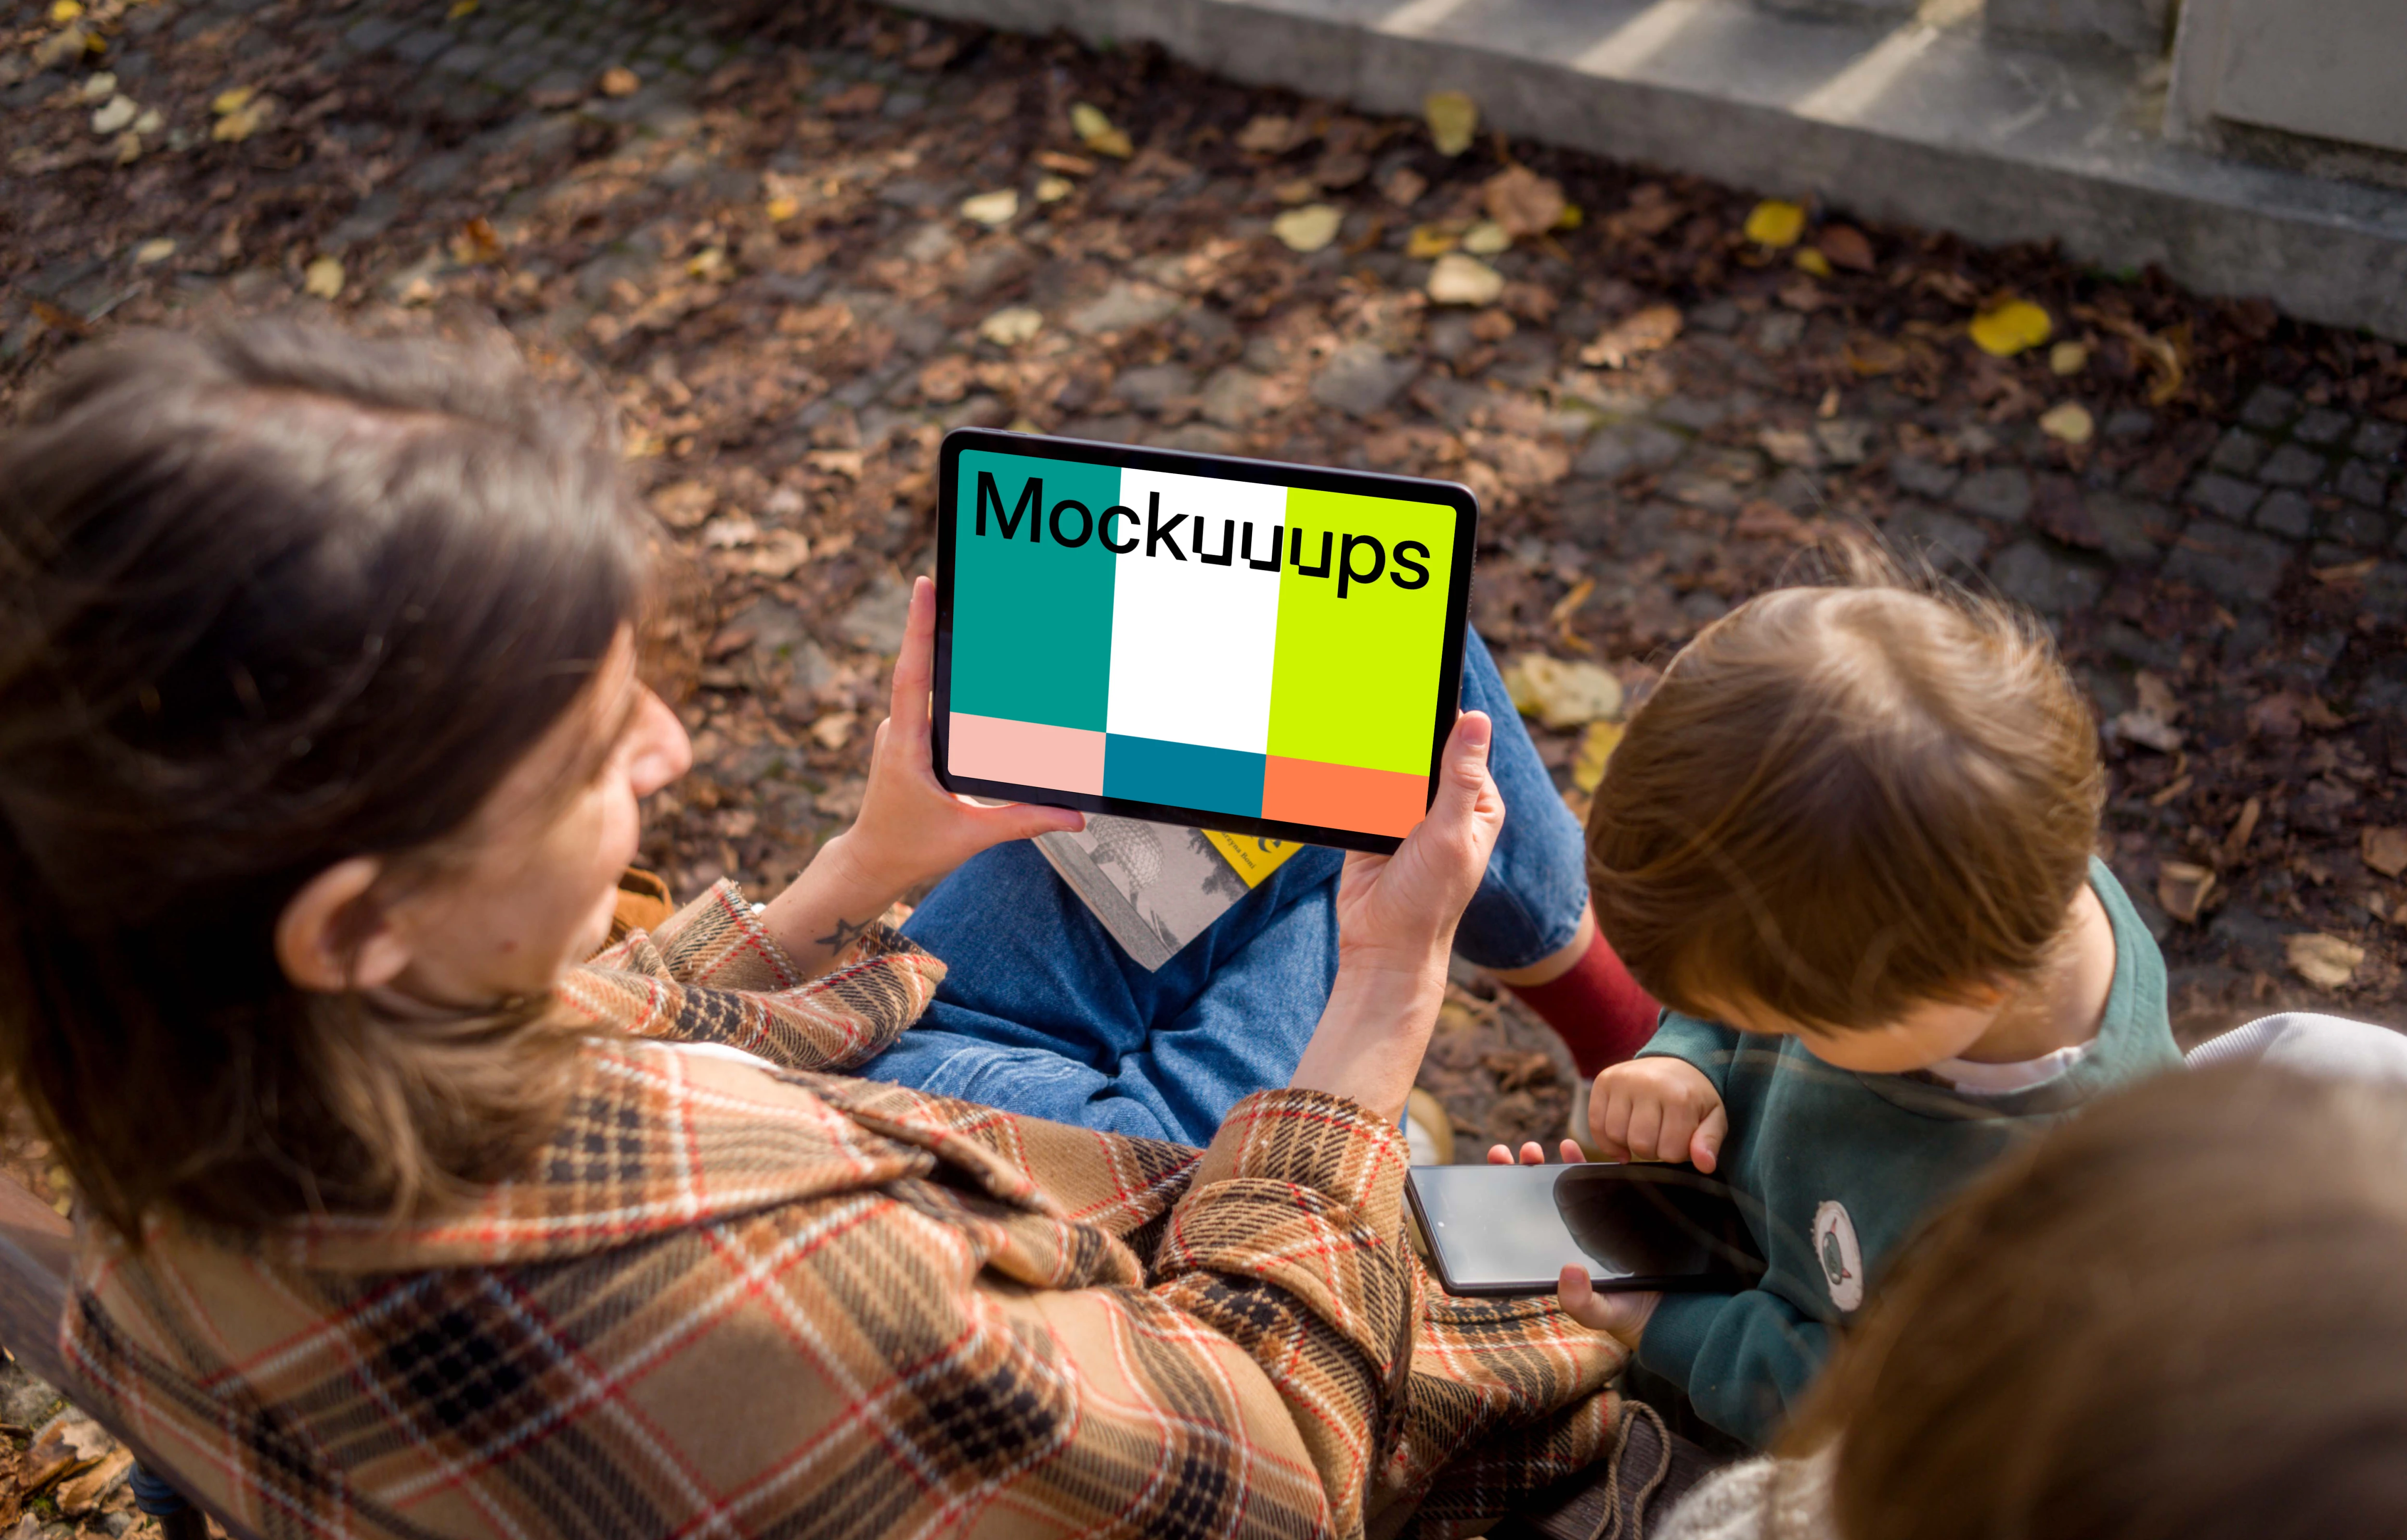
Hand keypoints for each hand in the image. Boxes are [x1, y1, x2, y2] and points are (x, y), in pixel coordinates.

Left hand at [839, 575, 1084, 890]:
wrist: (870, 862)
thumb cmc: (910, 848)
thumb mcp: (970, 837)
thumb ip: (1023, 822)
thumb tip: (1072, 817)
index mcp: (907, 746)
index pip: (911, 676)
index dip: (917, 629)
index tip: (924, 586)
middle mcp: (898, 730)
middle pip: (921, 668)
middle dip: (938, 623)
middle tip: (960, 582)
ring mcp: (899, 731)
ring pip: (925, 686)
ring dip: (946, 656)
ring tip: (967, 614)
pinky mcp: (906, 736)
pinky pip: (928, 702)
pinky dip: (948, 687)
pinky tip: (969, 674)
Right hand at [1286, 711, 1504, 1119]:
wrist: (1383, 946)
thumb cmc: (1429, 900)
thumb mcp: (1449, 834)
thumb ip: (1459, 776)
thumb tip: (1476, 719)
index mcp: (1476, 803)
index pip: (1460, 743)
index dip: (1439, 715)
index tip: (1415, 685)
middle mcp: (1444, 805)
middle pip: (1419, 751)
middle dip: (1398, 732)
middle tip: (1373, 701)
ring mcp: (1406, 814)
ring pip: (1387, 766)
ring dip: (1370, 752)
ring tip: (1350, 721)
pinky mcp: (1372, 824)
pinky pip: (1360, 788)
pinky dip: (1348, 775)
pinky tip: (1334, 754)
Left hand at [1476, 1143, 1656, 1346]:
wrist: (1675, 1308)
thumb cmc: (1631, 1315)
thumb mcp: (1600, 1313)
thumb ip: (1581, 1302)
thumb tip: (1568, 1272)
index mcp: (1557, 1258)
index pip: (1526, 1224)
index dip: (1507, 1201)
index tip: (1490, 1178)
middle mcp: (1571, 1236)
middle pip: (1538, 1200)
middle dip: (1519, 1175)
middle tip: (1504, 1154)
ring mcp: (1594, 1221)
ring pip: (1564, 1187)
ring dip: (1546, 1165)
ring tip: (1533, 1148)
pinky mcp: (1620, 1210)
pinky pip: (1597, 1182)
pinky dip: (1582, 1163)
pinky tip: (1570, 1148)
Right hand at [1586, 1059, 1727, 1171]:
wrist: (1677, 1061)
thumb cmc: (1694, 1096)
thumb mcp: (1713, 1117)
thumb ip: (1709, 1142)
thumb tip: (1705, 1165)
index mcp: (1680, 1096)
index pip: (1669, 1152)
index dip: (1675, 1154)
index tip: (1679, 1139)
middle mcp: (1648, 1084)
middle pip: (1640, 1145)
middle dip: (1652, 1151)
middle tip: (1660, 1137)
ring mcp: (1623, 1079)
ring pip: (1615, 1135)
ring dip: (1629, 1144)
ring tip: (1643, 1133)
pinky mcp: (1604, 1080)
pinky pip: (1596, 1123)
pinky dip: (1606, 1139)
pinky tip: (1621, 1141)